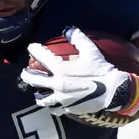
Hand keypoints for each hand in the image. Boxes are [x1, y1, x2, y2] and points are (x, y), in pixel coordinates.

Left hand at [19, 29, 138, 119]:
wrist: (113, 91)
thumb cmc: (101, 70)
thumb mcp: (91, 51)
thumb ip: (78, 39)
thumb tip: (68, 29)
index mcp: (60, 69)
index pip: (41, 57)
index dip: (34, 50)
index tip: (31, 47)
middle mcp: (57, 85)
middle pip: (34, 81)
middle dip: (27, 75)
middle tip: (25, 72)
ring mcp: (61, 98)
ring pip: (42, 98)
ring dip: (38, 94)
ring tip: (37, 92)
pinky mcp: (68, 108)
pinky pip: (56, 108)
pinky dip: (53, 106)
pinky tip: (53, 104)